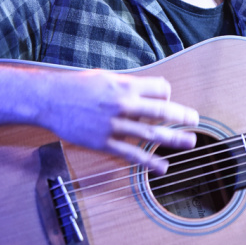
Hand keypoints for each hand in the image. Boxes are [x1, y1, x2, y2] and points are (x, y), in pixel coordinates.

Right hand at [42, 68, 198, 173]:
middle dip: (182, 116)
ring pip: (151, 134)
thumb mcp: (106, 77)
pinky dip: (149, 162)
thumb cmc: (78, 85)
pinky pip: (131, 154)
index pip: (160, 89)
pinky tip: (163, 167)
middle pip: (162, 111)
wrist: (50, 100)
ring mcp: (114, 125)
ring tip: (191, 142)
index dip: (167, 93)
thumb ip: (128, 85)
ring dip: (174, 139)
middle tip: (195, 120)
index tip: (169, 99)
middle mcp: (123, 105)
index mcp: (125, 86)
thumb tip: (147, 92)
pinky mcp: (104, 142)